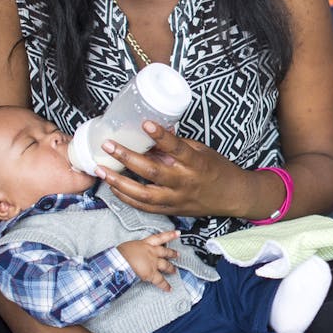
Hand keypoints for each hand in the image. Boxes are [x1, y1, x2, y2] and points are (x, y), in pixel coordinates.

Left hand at [98, 122, 250, 217]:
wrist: (231, 196)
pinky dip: (126, 197)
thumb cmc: (217, 169)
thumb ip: (177, 144)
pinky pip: (144, 206)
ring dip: (119, 182)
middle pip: (152, 172)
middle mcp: (185, 182)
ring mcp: (177, 199)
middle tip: (108, 145)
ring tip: (101, 170)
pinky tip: (113, 187)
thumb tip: (154, 130)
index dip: (161, 136)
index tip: (145, 123)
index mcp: (196, 163)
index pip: (176, 148)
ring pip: (143, 194)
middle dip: (127, 158)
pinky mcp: (171, 210)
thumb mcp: (202, 150)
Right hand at [117, 230, 181, 289]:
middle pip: (165, 252)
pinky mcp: (151, 274)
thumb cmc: (119, 254)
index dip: (170, 235)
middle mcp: (152, 252)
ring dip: (171, 268)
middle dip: (172, 253)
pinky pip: (160, 281)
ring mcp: (153, 263)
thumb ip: (135, 249)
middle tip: (177, 254)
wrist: (120, 261)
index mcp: (145, 244)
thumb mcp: (128, 247)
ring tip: (174, 271)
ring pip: (166, 265)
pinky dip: (165, 285)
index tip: (178, 233)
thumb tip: (132, 252)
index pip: (159, 237)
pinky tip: (169, 289)